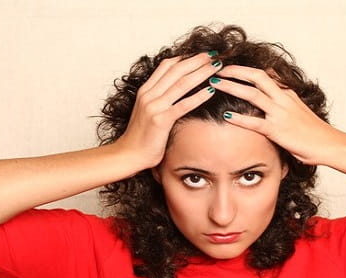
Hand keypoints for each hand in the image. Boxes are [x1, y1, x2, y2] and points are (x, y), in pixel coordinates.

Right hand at [116, 51, 222, 168]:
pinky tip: (211, 90)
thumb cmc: (140, 137)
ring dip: (201, 73)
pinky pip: (183, 105)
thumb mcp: (147, 112)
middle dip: (197, 60)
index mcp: (145, 91)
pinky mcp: (161, 120)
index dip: (185, 58)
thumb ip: (158, 100)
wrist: (128, 155)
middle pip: (176, 70)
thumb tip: (174, 94)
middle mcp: (149, 95)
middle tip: (213, 55)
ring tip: (216, 67)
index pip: (166, 66)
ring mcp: (154, 107)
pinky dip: (199, 96)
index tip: (200, 54)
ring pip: (182, 83)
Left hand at [209, 65, 340, 165]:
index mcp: (287, 94)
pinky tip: (225, 115)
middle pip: (256, 76)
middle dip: (235, 71)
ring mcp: (280, 114)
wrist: (330, 144)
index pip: (264, 74)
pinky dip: (238, 117)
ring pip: (252, 94)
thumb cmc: (314, 132)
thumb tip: (271, 96)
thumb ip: (284, 101)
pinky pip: (254, 122)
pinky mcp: (277, 130)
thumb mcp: (299, 110)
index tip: (230, 67)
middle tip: (218, 69)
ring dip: (232, 86)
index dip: (245, 69)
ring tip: (215, 83)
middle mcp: (283, 99)